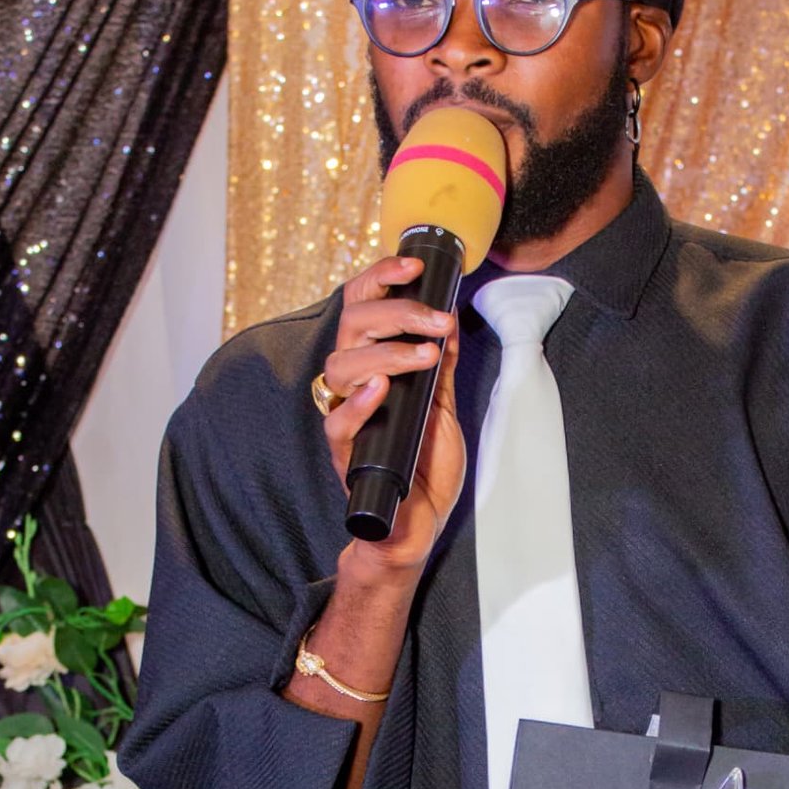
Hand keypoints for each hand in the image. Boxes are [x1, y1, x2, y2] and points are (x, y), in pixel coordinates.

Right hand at [320, 253, 463, 571]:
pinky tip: (382, 388)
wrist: (419, 524)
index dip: (380, 278)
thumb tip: (450, 322)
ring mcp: (347, 419)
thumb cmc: (426, 467)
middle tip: (437, 320)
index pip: (362, 307)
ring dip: (386, 353)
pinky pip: (338, 423)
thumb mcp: (443, 405)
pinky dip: (360, 403)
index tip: (411, 264)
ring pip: (341, 367)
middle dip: (396, 312)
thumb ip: (443, 366)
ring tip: (424, 356)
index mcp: (372, 367)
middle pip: (351, 327)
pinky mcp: (346, 454)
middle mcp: (353, 387)